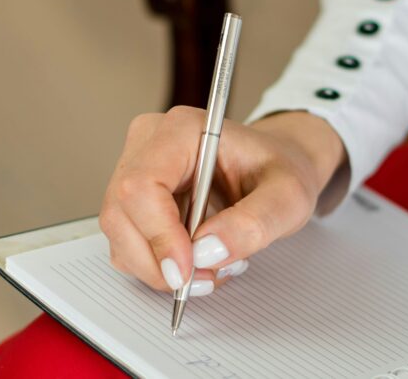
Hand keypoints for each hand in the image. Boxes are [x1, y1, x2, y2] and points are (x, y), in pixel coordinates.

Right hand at [100, 107, 344, 295]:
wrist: (273, 166)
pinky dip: (156, 264)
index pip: (142, 185)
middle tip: (207, 279)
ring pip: (119, 233)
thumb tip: (207, 252)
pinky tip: (194, 260)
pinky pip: (127, 241)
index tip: (187, 271)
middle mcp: (149, 141)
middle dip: (159, 261)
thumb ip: (255, 222)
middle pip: (121, 214)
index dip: (158, 235)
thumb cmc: (278, 170)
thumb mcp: (288, 196)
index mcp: (182, 129)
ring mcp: (136, 166)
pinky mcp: (134, 196)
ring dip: (158, 267)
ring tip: (211, 268)